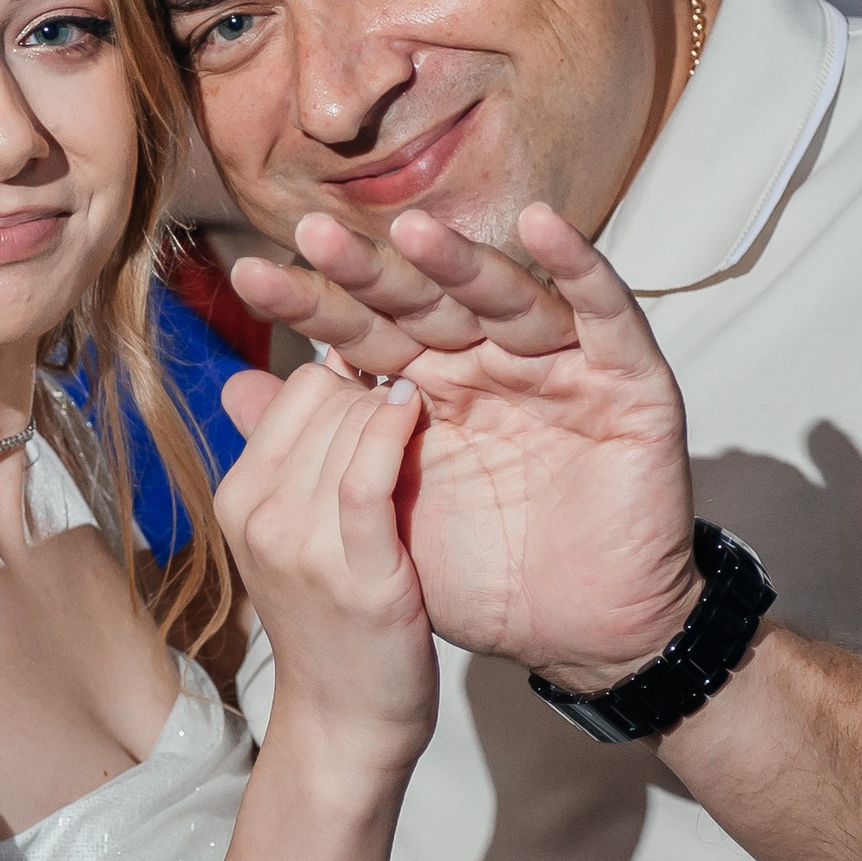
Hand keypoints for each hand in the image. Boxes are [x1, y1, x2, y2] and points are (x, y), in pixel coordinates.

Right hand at [216, 358, 435, 783]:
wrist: (344, 721)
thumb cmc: (335, 622)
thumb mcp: (295, 534)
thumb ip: (298, 458)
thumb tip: (323, 365)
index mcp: (238, 497)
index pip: (296, 389)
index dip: (352, 380)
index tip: (390, 399)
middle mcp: (258, 514)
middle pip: (326, 398)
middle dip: (378, 392)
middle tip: (418, 415)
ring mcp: (300, 544)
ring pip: (350, 424)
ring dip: (395, 414)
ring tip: (427, 424)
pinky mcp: (354, 572)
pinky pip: (368, 474)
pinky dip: (394, 433)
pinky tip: (416, 418)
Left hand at [231, 203, 699, 690]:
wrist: (577, 635)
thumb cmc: (482, 575)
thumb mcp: (382, 516)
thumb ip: (320, 449)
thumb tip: (232, 390)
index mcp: (431, 387)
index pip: (365, 334)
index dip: (313, 308)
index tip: (250, 282)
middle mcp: (490, 362)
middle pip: (427, 304)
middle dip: (372, 273)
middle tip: (315, 238)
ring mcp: (559, 366)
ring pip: (506, 297)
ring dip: (462, 262)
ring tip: (413, 233)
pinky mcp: (628, 380)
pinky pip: (606, 313)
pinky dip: (581, 267)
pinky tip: (542, 225)